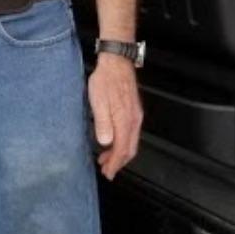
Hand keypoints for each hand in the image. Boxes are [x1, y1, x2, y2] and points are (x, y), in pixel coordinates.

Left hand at [87, 54, 142, 179]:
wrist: (116, 61)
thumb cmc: (106, 79)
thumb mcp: (98, 101)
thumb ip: (103, 122)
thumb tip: (105, 142)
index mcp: (125, 120)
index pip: (122, 149)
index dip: (115, 164)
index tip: (107, 172)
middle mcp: (134, 120)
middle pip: (130, 149)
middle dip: (118, 162)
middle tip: (106, 170)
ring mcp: (136, 115)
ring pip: (131, 142)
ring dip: (120, 153)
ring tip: (106, 158)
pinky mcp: (134, 110)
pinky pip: (131, 133)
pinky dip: (123, 142)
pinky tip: (113, 141)